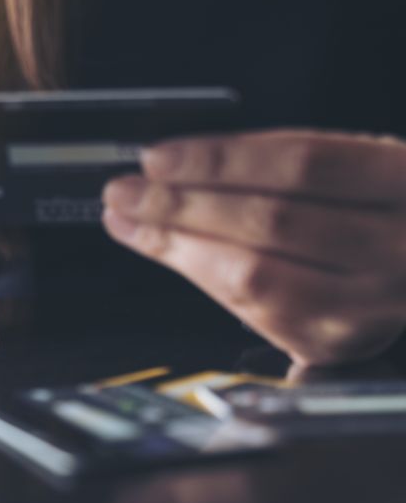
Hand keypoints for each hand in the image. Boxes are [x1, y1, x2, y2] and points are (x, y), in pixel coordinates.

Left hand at [102, 130, 405, 366]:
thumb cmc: (381, 210)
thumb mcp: (357, 166)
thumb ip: (282, 165)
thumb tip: (181, 164)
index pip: (301, 163)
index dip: (219, 159)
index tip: (158, 158)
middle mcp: (400, 248)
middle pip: (269, 222)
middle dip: (180, 204)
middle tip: (125, 191)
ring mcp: (370, 306)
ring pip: (254, 275)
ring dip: (175, 244)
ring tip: (129, 219)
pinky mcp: (336, 345)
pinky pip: (252, 313)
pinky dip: (200, 276)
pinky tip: (166, 252)